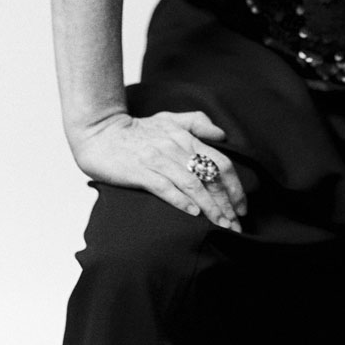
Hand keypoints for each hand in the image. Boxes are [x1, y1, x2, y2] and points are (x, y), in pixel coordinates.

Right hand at [70, 110, 246, 229]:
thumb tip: (221, 135)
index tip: (242, 206)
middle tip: (237, 225)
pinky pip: (165, 187)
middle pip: (210, 176)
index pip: (220, 162)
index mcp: (186, 138)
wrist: (101, 132)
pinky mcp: (140, 171)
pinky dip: (181, 200)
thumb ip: (197, 123)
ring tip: (221, 225)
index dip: (235, 185)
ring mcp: (158, 160)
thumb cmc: (137, 129)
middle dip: (227, 203)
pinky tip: (193, 214)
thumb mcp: (170, 119)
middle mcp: (176, 148)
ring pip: (192, 184)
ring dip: (210, 207)